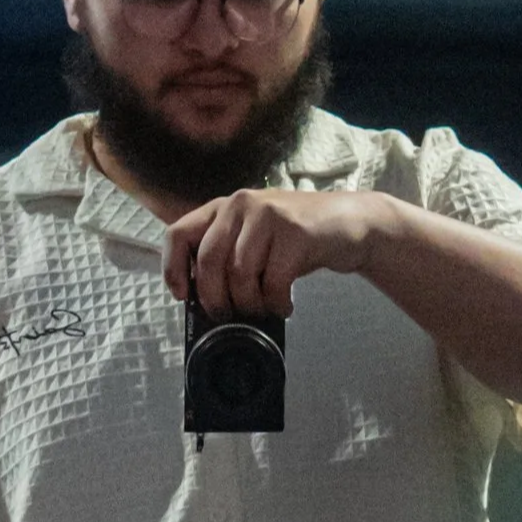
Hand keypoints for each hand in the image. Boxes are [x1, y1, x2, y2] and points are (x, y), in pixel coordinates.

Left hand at [163, 187, 396, 319]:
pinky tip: (285, 304)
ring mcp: (268, 215)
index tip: (183, 296)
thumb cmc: (296, 240)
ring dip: (250, 304)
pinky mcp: (295, 232)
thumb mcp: (254, 239)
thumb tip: (202, 301)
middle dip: (215, 299)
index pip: (178, 234)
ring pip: (240, 274)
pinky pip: (273, 281)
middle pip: (208, 262)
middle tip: (229, 316)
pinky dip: (276, 302)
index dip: (173, 269)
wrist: (349, 223)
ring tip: (263, 308)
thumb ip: (227, 256)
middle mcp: (240, 204)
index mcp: (223, 208)